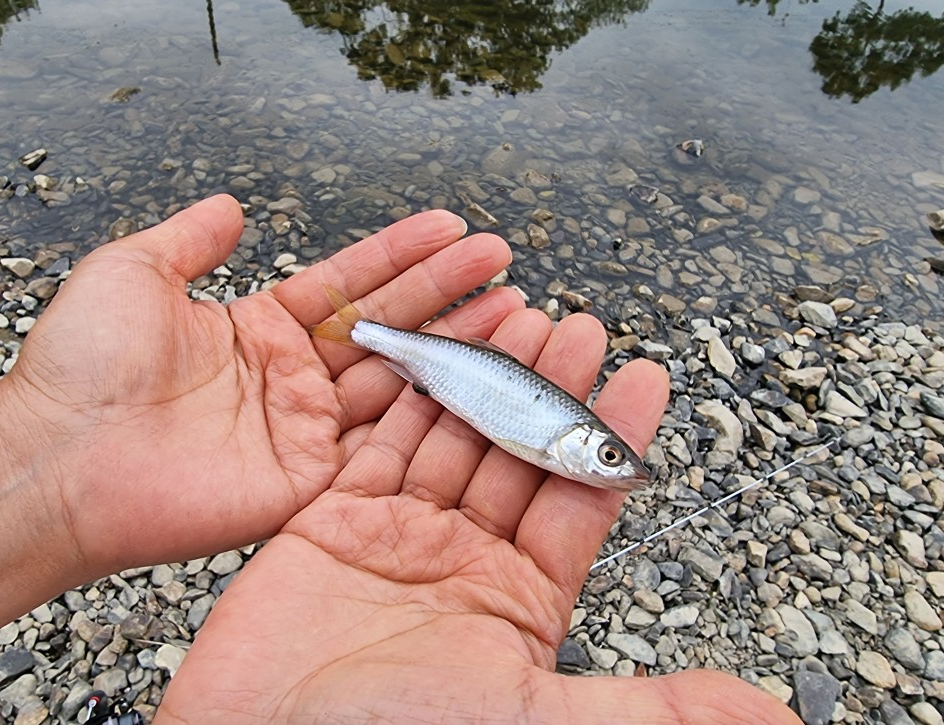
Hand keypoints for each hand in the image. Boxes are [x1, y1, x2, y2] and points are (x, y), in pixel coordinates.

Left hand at [0, 195, 520, 631]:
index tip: (450, 227)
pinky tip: (477, 387)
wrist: (62, 460)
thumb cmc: (84, 368)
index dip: (401, 254)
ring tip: (513, 313)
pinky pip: (384, 443)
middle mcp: (294, 378)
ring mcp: (307, 430)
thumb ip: (189, 240)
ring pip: (399, 382)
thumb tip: (229, 206)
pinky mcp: (312, 480)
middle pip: (389, 328)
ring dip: (456, 348)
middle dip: (448, 293)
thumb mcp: (133, 274)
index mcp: (260, 329)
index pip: (350, 283)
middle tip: (502, 263)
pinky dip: (431, 418)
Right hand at [155, 315, 796, 723]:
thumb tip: (765, 716)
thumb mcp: (530, 719)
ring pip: (454, 436)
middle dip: (549, 386)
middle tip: (582, 326)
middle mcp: (463, 564)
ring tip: (520, 317)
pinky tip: (438, 354)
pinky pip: (379, 444)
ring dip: (485, 377)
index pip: (582, 499)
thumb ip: (645, 705)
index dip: (614, 437)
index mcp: (519, 605)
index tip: (646, 379)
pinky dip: (408, 396)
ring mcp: (398, 538)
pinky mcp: (333, 523)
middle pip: (517, 453)